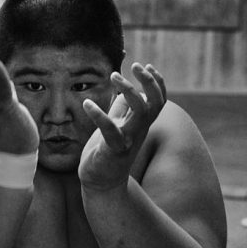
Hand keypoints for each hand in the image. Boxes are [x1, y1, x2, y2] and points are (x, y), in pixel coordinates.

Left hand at [78, 63, 166, 190]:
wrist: (102, 181)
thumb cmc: (109, 149)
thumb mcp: (118, 124)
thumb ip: (123, 107)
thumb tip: (126, 86)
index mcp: (141, 123)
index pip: (159, 100)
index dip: (158, 82)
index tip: (147, 66)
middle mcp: (139, 129)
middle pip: (155, 103)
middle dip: (149, 81)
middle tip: (136, 66)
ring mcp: (128, 140)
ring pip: (140, 112)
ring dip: (129, 91)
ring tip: (113, 75)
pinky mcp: (114, 150)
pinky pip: (110, 131)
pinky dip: (99, 115)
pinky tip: (86, 104)